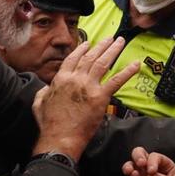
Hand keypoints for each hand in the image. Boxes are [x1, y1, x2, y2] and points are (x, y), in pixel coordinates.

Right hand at [32, 37, 139, 159]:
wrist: (59, 137)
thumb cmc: (49, 124)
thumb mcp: (39, 103)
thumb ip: (43, 92)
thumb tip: (46, 88)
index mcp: (61, 78)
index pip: (74, 58)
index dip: (82, 49)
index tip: (89, 43)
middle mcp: (75, 78)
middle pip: (91, 56)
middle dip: (102, 45)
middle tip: (110, 38)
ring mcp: (88, 86)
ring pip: (103, 63)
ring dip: (113, 50)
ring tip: (120, 42)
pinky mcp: (100, 97)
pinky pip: (116, 81)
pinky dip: (127, 72)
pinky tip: (135, 64)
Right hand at [123, 147, 174, 175]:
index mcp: (166, 166)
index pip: (156, 157)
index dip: (152, 161)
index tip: (152, 171)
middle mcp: (153, 169)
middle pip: (141, 155)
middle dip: (138, 156)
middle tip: (140, 163)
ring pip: (133, 166)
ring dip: (129, 165)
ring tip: (130, 171)